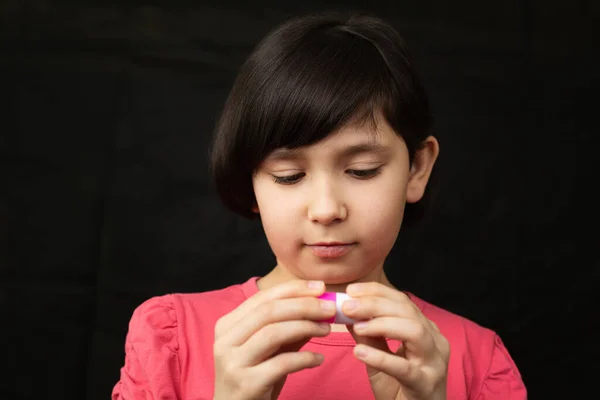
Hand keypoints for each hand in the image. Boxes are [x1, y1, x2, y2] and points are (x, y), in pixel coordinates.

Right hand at [212, 280, 335, 399]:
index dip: (293, 290)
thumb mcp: (268, 349)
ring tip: (327, 330)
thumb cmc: (254, 379)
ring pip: (273, 333)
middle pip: (268, 312)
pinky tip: (318, 359)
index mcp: (227, 325)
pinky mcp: (246, 384)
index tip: (320, 288)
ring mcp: (233, 362)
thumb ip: (289, 328)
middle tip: (330, 307)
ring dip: (306, 327)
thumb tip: (319, 306)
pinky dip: (304, 358)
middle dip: (304, 305)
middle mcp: (225, 341)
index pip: (263, 297)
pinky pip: (281, 363)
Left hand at [342, 282, 449, 399]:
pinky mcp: (426, 385)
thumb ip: (368, 336)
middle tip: (347, 306)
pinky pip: (405, 368)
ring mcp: (434, 363)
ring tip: (357, 327)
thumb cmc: (400, 388)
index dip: (376, 292)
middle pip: (407, 311)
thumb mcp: (380, 358)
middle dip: (374, 304)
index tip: (350, 291)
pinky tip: (359, 353)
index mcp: (426, 330)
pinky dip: (381, 358)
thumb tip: (347, 312)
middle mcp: (435, 341)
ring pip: (414, 332)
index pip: (402, 300)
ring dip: (381, 325)